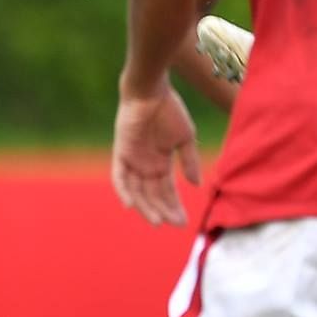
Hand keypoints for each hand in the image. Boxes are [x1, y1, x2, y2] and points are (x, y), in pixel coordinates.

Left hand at [111, 84, 200, 225]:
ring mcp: (132, 161)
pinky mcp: (121, 154)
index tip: (184, 221)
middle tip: (175, 224)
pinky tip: (131, 204)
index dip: (175, 206)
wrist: (152, 92)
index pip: (167, 191)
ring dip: (146, 207)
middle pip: (153, 195)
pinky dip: (124, 191)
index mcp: (161, 163)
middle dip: (164, 211)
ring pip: (137, 192)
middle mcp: (145, 166)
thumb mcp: (185, 138)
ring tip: (157, 221)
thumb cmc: (170, 111)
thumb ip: (189, 161)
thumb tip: (196, 184)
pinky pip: (119, 178)